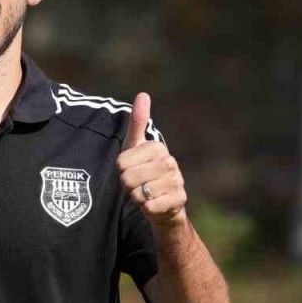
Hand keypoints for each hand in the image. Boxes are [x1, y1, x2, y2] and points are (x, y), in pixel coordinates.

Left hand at [116, 92, 186, 227]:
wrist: (162, 203)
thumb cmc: (143, 171)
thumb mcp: (135, 146)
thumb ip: (137, 122)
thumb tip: (143, 94)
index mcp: (157, 147)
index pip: (121, 163)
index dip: (121, 170)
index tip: (131, 170)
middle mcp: (170, 162)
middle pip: (129, 178)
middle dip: (128, 185)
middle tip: (137, 184)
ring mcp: (177, 181)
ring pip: (140, 193)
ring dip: (137, 198)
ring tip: (145, 193)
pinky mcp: (180, 200)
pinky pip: (152, 207)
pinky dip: (147, 208)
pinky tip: (153, 204)